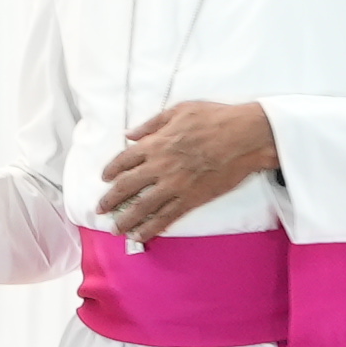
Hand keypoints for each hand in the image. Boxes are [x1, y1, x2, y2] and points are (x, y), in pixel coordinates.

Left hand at [94, 100, 280, 239]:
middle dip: (111, 199)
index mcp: (156, 143)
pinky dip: (150, 228)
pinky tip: (140, 235)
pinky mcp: (191, 200)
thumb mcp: (179, 110)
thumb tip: (130, 134)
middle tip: (101, 209)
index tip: (105, 178)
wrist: (245, 136)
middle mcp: (159, 166)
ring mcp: (174, 185)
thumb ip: (152, 124)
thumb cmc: (215, 118)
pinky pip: (165, 218)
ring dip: (125, 219)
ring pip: (142, 207)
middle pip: (127, 187)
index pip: (124, 160)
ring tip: (115, 229)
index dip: (111, 170)